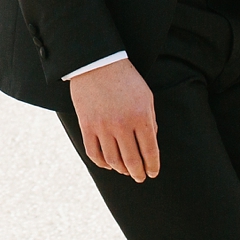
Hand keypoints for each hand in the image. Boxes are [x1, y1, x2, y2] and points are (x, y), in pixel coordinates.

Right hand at [70, 59, 158, 180]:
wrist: (97, 62)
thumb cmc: (125, 78)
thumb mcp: (146, 96)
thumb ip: (150, 122)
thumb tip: (150, 146)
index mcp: (140, 116)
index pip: (150, 152)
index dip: (152, 166)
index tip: (152, 173)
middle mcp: (122, 124)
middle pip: (132, 161)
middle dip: (138, 173)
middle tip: (140, 177)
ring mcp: (102, 126)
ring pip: (113, 161)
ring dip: (121, 170)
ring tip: (125, 171)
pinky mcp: (86, 125)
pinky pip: (94, 153)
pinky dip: (102, 163)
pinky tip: (108, 164)